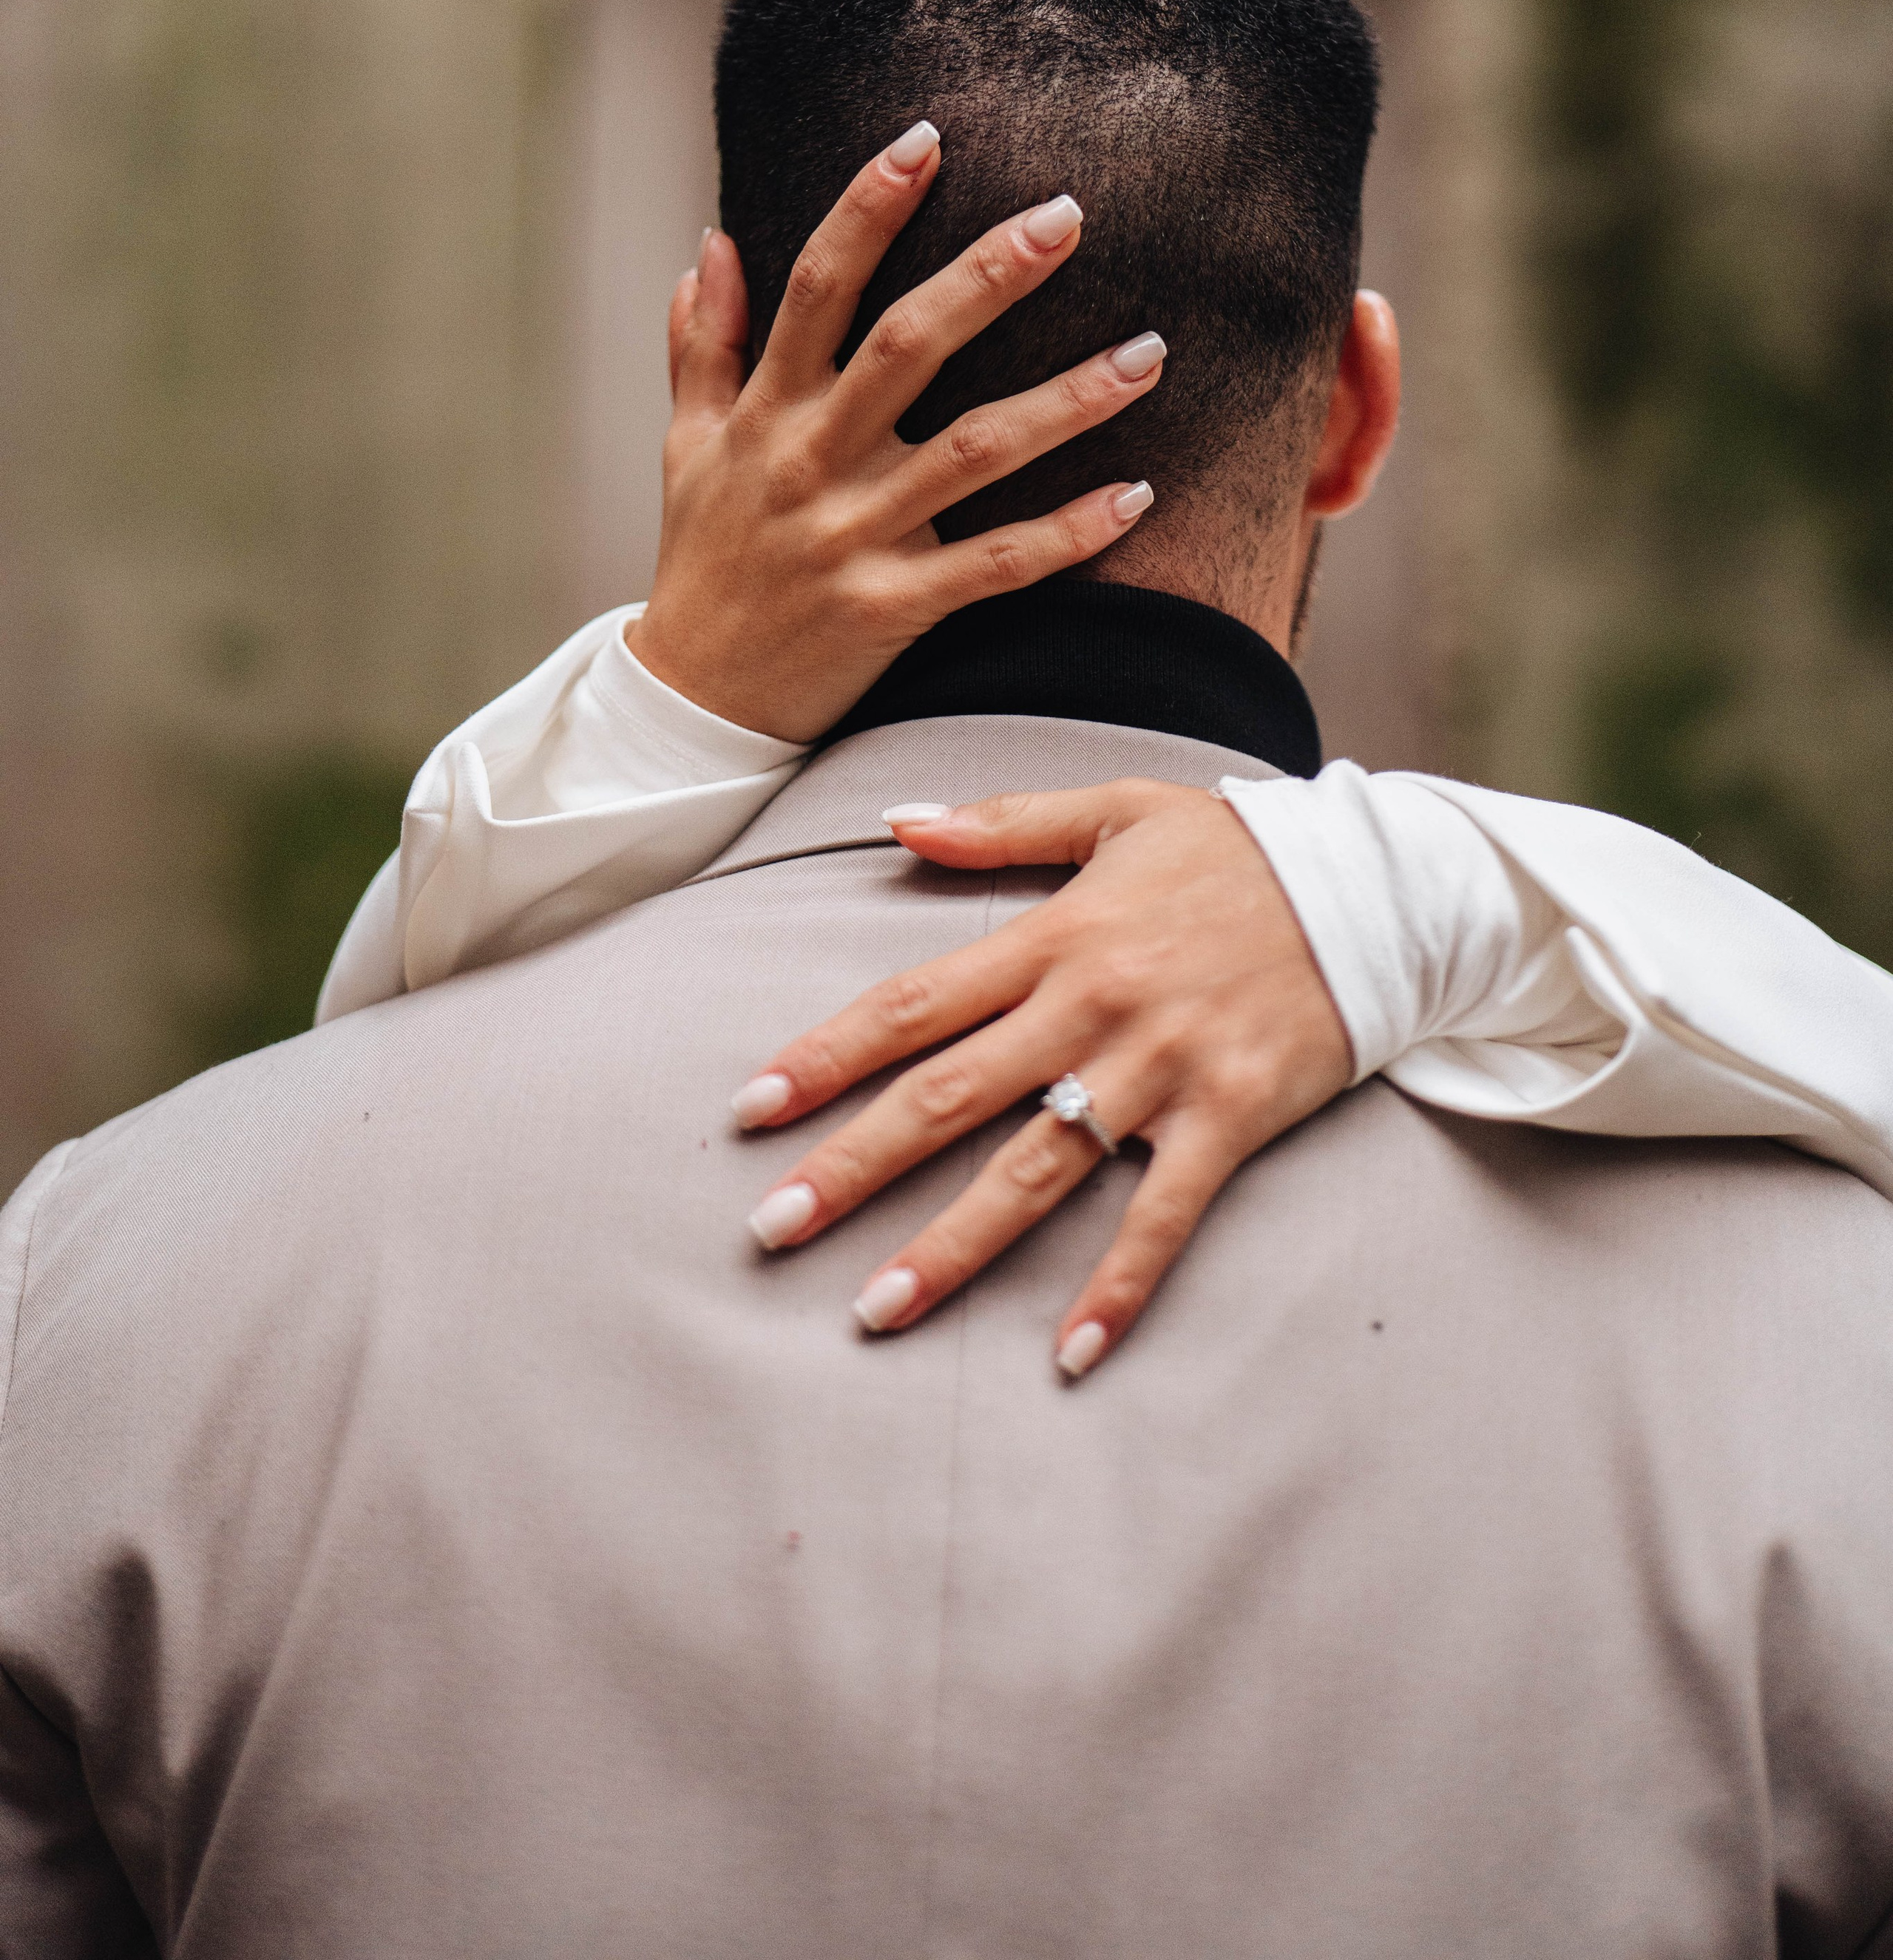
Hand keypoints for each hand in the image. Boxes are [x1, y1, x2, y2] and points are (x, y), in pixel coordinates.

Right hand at [627, 124, 1166, 741]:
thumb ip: (701, 344)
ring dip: (1068, 401)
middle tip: (1067, 216)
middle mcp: (811, 461)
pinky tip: (1139, 495)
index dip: (867, 210)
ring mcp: (855, 537)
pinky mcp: (894, 608)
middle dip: (988, 277)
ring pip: (975, 453)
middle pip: (907, 348)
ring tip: (1149, 351)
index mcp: (764, 411)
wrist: (695, 703)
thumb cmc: (703, 559)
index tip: (927, 141)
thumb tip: (712, 243)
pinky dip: (1068, 532)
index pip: (817, 287)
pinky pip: (997, 565)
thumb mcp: (684, 446)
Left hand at [734, 782, 1354, 1375]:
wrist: (1379, 884)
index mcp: (1055, 936)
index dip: (825, 1057)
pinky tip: (1067, 1352)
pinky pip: (1163, 1216)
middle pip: (947, 1097)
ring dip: (952, 1245)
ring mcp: (1160, 1070)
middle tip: (769, 1230)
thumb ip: (1002, 824)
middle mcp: (1092, 1008)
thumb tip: (897, 824)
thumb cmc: (1236, 850)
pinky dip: (1118, 1286)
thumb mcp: (1115, 808)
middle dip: (851, 1167)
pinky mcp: (1229, 1118)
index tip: (750, 1110)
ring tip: (875, 1309)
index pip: (912, 1004)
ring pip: (1036, 1169)